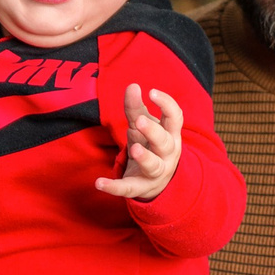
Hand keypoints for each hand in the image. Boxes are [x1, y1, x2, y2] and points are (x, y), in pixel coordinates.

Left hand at [94, 85, 181, 200]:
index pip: (175, 118)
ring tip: (133, 148)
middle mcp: (167, 154)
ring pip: (153, 166)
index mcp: (170, 135)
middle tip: (140, 120)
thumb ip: (136, 108)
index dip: (167, 104)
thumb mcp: (143, 126)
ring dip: (144, 157)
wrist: (157, 181)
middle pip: (165, 142)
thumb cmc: (150, 145)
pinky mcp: (139, 187)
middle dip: (153, 132)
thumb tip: (133, 85)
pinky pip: (128, 188)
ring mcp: (155, 173)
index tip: (152, 92)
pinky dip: (113, 187)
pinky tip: (99, 183)